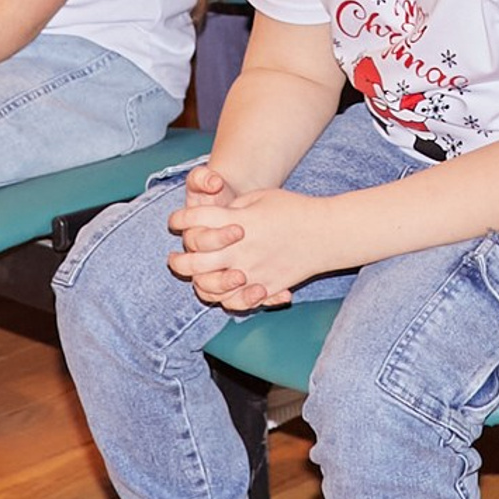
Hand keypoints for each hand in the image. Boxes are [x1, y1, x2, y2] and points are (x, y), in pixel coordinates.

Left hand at [166, 181, 321, 308]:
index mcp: (238, 220)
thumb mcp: (260, 197)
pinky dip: (224, 299)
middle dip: (178, 260)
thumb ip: (234, 207)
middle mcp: (241, 247)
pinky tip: (219, 293)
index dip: (179, 219)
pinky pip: (237, 301)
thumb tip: (214, 219)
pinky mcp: (266, 286)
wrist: (327, 233)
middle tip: (172, 259)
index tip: (175, 222)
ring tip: (192, 278)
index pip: (196, 219)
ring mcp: (253, 270)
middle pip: (195, 258)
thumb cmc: (294, 209)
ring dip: (197, 282)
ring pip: (211, 285)